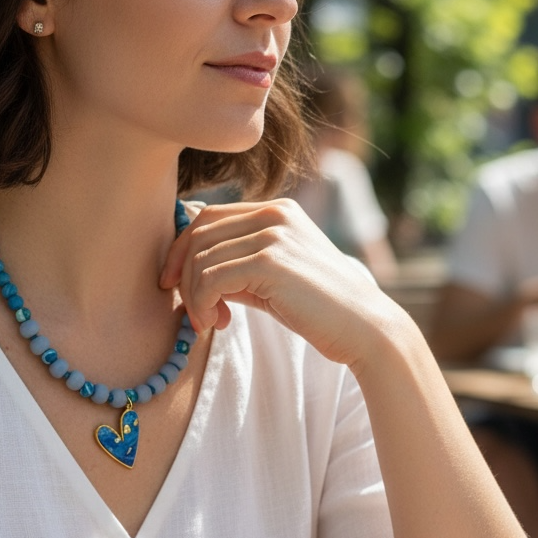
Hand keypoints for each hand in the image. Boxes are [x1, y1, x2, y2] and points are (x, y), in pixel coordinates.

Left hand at [159, 199, 396, 367]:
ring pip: (201, 259)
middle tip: (192, 313)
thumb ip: (237, 267)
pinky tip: (218, 323)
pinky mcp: (270, 262)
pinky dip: (203, 304)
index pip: (208, 218)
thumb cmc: (319, 309)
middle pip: (198, 234)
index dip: (181, 251)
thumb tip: (188, 273)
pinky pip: (212, 279)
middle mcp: (273, 213)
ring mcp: (273, 235)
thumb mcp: (272, 279)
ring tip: (209, 323)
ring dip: (194, 298)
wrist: (362, 327)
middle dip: (183, 276)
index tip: (175, 286)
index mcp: (276, 211)